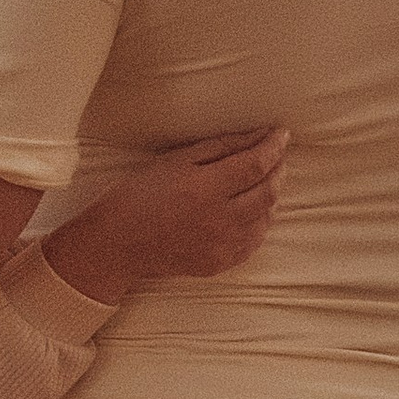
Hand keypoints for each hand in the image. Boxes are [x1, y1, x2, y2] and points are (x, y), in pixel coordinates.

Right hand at [45, 127, 289, 306]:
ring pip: (266, 218)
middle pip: (268, 192)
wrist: (118, 243)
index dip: (273, 147)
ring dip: (270, 196)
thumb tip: (258, 136)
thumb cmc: (141, 194)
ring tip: (262, 181)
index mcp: (205, 189)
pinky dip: (259, 222)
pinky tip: (249, 210)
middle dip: (277, 170)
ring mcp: (222, 246)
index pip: (256, 164)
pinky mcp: (220, 264)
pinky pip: (254, 242)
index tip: (280, 135)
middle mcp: (219, 220)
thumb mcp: (177, 160)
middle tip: (275, 156)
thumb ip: (221, 147)